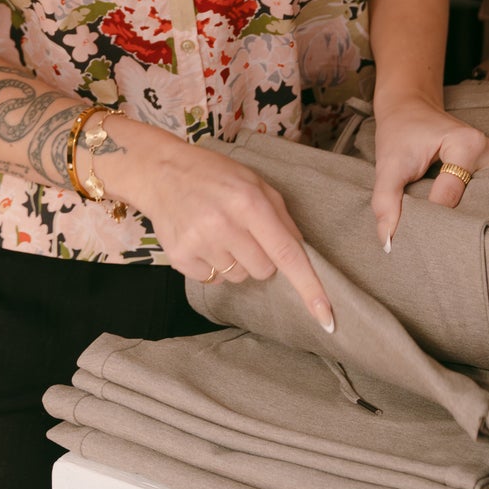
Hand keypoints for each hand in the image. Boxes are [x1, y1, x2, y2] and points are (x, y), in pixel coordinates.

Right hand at [109, 121, 336, 335]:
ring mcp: (200, 242)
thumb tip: (301, 253)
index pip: (287, 253)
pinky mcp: (180, 257)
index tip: (326, 317)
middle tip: (242, 230)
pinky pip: (213, 279)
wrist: (162, 172)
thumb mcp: (254, 182)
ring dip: (236, 261)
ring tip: (218, 231)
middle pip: (264, 271)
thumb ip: (281, 216)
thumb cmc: (215, 175)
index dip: (309, 286)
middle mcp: (225, 224)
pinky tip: (202, 238)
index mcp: (249, 202)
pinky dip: (213, 265)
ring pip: (239, 277)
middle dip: (260, 256)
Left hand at [371, 95, 488, 248]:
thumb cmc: (400, 133)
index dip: (429, 219)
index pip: (451, 198)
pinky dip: (471, 212)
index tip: (412, 234)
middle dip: (454, 224)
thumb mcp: (388, 164)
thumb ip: (385, 199)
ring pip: (485, 205)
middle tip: (430, 241)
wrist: (409, 109)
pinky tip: (453, 223)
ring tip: (443, 235)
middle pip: (475, 204)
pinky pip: (487, 200)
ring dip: (466, 220)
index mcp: (467, 144)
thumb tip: (387, 240)